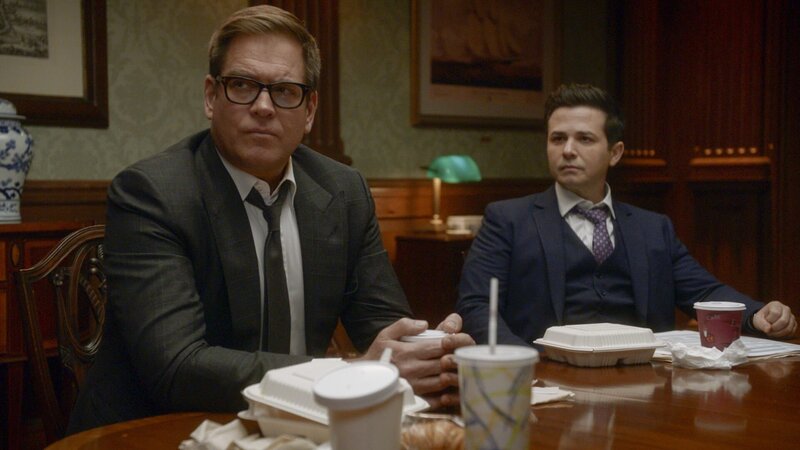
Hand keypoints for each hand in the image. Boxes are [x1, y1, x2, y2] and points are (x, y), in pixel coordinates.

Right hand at [359, 314, 474, 409]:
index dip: (455, 341)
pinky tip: (452, 385)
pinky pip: (436, 397)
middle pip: (444, 362)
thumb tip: (425, 324)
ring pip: (443, 380)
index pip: (438, 345)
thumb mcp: (386, 334)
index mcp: (407, 351)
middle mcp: (412, 369)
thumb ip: (405, 325)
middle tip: (466, 352)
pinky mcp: (414, 397)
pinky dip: (447, 392)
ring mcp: (414, 385)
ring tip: (460, 366)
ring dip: (454, 373)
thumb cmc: (379, 355)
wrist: (365, 379)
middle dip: (458, 356)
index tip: (463, 339)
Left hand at [752, 301, 797, 337]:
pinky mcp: (794, 324)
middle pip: (784, 321)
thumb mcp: (758, 319)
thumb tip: (768, 329)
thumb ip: (762, 324)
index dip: (769, 321)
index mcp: (776, 305)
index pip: (776, 313)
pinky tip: (777, 333)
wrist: (766, 321)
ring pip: (788, 328)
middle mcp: (786, 309)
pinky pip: (791, 332)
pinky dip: (783, 335)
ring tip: (772, 333)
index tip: (765, 322)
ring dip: (778, 333)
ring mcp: (791, 316)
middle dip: (774, 328)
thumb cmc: (762, 318)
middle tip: (768, 330)